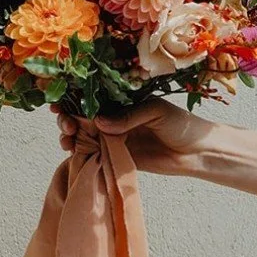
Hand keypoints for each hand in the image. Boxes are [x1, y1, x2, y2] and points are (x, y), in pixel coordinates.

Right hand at [50, 97, 220, 176]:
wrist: (197, 152)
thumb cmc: (181, 124)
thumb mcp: (155, 111)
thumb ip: (128, 117)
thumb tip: (97, 122)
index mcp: (122, 101)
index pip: (93, 98)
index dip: (73, 99)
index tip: (59, 103)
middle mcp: (115, 119)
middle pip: (82, 117)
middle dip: (68, 119)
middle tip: (67, 125)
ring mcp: (114, 139)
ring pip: (84, 136)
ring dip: (70, 137)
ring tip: (68, 139)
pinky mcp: (117, 158)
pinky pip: (94, 156)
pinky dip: (81, 154)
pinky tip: (73, 153)